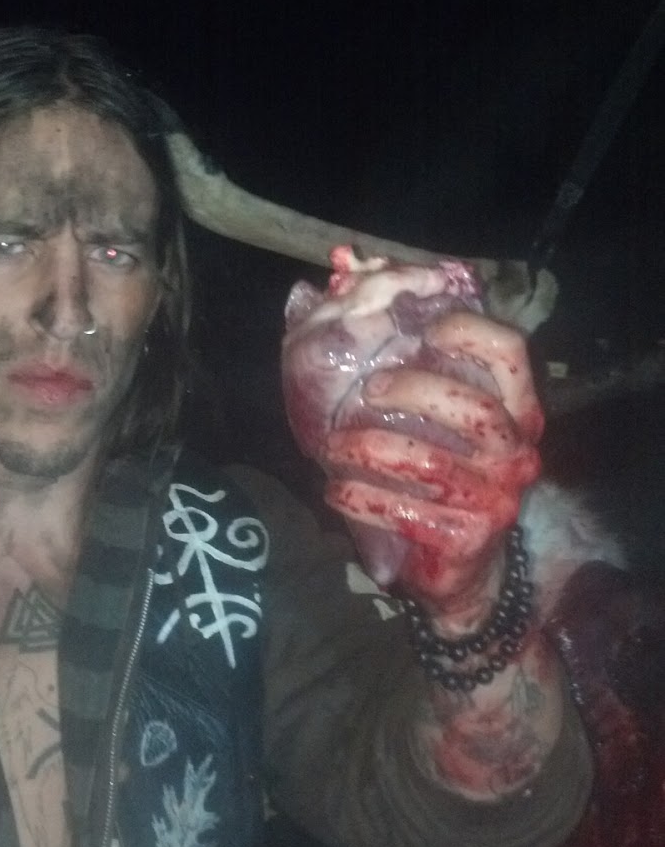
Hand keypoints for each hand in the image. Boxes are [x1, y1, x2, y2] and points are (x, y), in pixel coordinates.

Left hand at [321, 311, 542, 621]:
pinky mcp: (465, 539)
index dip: (468, 331)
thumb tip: (351, 276)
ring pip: (430, 463)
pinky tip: (334, 490)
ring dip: (368, 450)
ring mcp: (495, 499)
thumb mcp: (436, 420)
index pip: (512, 352)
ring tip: (328, 448)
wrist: (464, 570)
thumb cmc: (442, 476)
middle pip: (474, 409)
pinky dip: (361, 497)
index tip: (424, 329)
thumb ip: (407, 355)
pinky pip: (406, 512)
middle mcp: (516, 452)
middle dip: (413, 391)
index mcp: (516, 410)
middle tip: (364, 393)